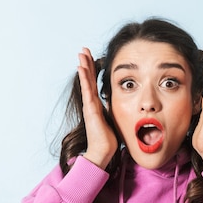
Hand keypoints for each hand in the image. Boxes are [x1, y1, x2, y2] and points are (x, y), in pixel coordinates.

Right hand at [77, 48, 117, 168]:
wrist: (103, 152)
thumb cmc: (109, 140)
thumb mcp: (114, 120)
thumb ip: (114, 111)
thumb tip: (121, 106)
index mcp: (97, 105)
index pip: (94, 83)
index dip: (92, 71)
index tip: (92, 58)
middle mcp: (91, 103)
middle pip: (88, 79)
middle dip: (86, 64)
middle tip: (83, 50)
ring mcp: (89, 105)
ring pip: (86, 81)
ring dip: (83, 66)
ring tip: (80, 53)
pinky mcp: (90, 109)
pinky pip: (87, 90)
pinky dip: (84, 78)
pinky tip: (81, 67)